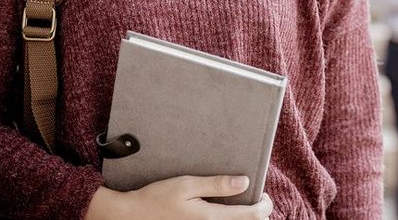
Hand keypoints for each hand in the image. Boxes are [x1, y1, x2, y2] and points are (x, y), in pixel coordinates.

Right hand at [85, 175, 273, 219]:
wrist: (132, 216)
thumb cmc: (157, 198)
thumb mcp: (186, 185)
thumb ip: (216, 184)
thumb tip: (244, 182)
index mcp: (211, 217)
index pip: (253, 216)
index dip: (265, 205)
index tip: (263, 194)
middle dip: (258, 213)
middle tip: (255, 199)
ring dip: (244, 219)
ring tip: (241, 205)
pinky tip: (225, 212)